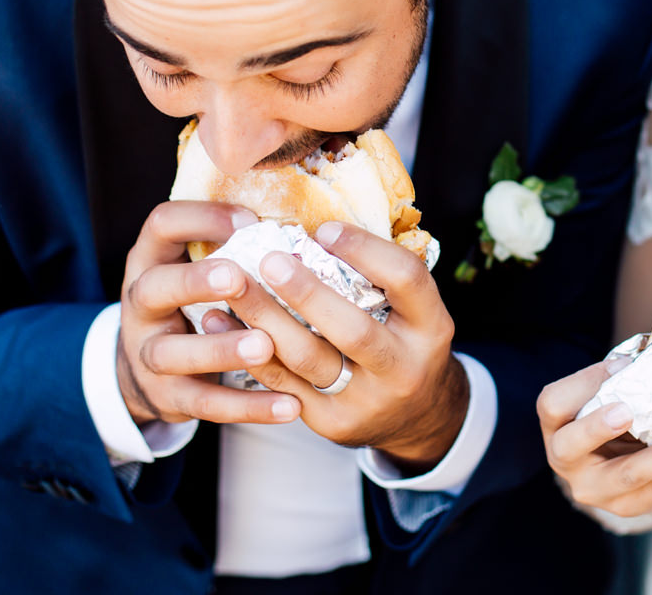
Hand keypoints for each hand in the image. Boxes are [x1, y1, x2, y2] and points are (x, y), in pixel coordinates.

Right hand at [117, 201, 300, 426]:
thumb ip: (235, 247)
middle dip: (195, 282)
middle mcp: (142, 304)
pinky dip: (249, 407)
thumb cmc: (193, 301)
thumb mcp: (198, 267)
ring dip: (221, 349)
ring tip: (265, 346)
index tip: (248, 221)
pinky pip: (207, 403)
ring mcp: (150, 353)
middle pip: (155, 288)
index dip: (202, 219)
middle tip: (237, 278)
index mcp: (153, 260)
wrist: (147, 370)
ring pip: (175, 352)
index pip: (162, 224)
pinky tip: (289, 406)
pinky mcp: (169, 396)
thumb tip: (301, 226)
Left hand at [214, 221, 466, 471]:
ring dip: (265, 319)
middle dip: (306, 292)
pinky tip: (220, 321)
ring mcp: (367, 401)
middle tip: (268, 258)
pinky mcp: (332, 423)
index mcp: (431, 327)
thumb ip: (377, 277)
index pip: (406, 280)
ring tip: (232, 286)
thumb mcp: (413, 311)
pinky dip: (248, 350)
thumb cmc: (404, 342)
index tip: (323, 229)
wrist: (417, 417)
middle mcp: (404, 367)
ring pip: (309, 359)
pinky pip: (283, 385)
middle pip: (353, 330)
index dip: (366, 250)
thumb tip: (313, 231)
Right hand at [537, 357, 651, 517]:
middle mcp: (564, 459)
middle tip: (626, 412)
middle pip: (572, 445)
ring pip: (625, 475)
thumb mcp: (606, 397)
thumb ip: (619, 381)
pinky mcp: (624, 505)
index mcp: (556, 424)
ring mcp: (591, 488)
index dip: (583, 384)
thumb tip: (649, 364)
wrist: (615, 461)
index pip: (553, 404)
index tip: (619, 368)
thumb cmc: (610, 414)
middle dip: (598, 428)